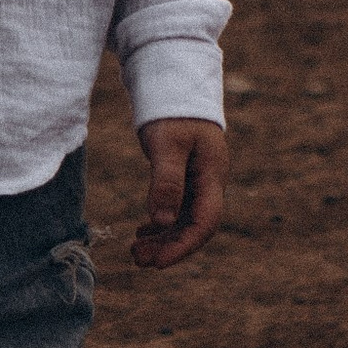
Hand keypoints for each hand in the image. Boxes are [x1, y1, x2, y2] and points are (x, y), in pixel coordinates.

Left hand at [132, 116, 226, 270]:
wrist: (176, 85)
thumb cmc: (173, 112)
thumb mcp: (167, 145)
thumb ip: (166, 182)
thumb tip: (162, 222)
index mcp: (212, 175)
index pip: (205, 221)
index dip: (184, 245)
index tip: (159, 263)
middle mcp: (209, 182)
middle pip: (194, 226)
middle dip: (169, 246)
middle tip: (138, 260)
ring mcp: (198, 180)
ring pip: (183, 219)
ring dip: (162, 238)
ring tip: (135, 251)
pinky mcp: (186, 177)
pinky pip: (176, 209)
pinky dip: (160, 223)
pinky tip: (142, 232)